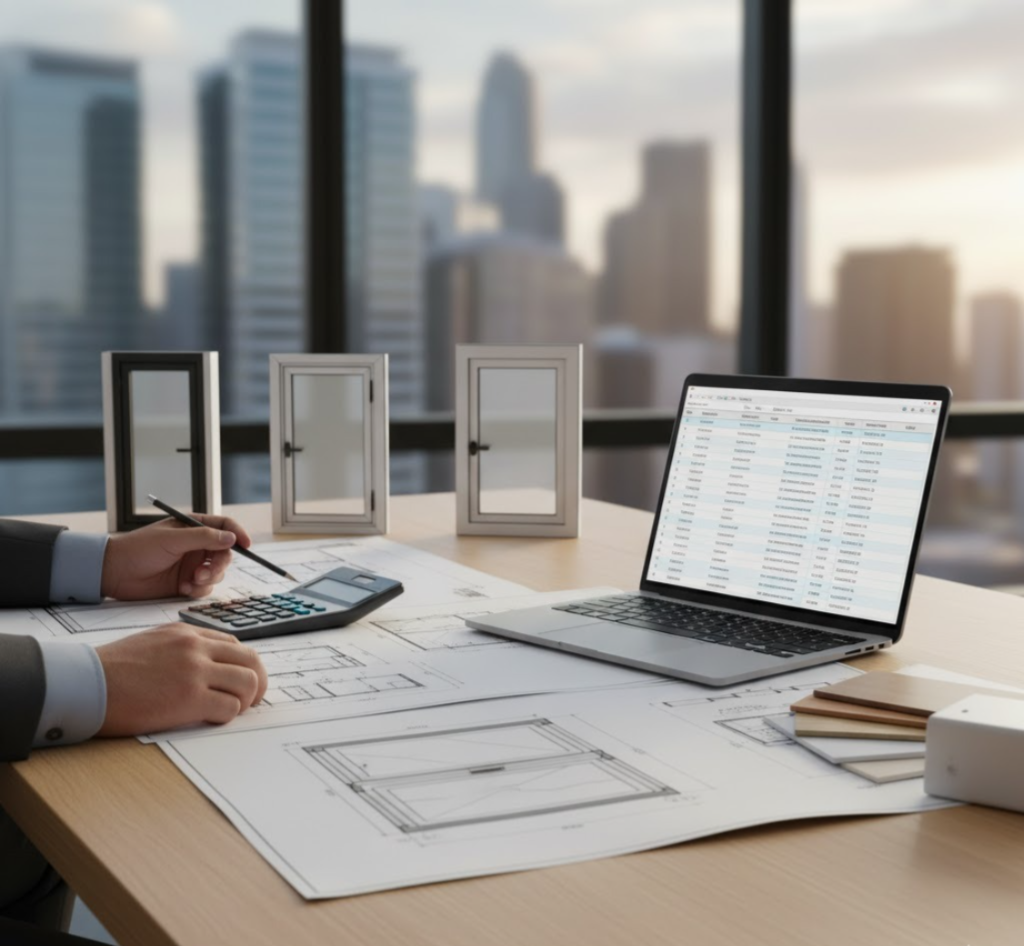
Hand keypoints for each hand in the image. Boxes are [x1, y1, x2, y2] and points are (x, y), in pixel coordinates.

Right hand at [95, 624, 268, 735]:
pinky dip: (228, 716)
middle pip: (251, 660)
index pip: (235, 644)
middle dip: (258, 681)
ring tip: (232, 710)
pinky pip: (229, 707)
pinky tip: (213, 718)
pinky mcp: (190, 698)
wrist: (87, 683)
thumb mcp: (153, 642)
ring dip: (246, 700)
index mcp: (188, 633)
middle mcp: (196, 648)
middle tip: (252, 698)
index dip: (244, 665)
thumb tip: (207, 665)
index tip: (243, 680)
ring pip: (248, 683)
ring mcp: (195, 671)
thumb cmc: (113, 669)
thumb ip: (183, 649)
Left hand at [101, 514, 251, 599]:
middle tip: (208, 571)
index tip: (246, 545)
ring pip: (217, 572)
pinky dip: (199, 589)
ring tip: (191, 581)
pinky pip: (205, 587)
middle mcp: (196, 546)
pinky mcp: (186, 583)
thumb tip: (231, 538)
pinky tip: (183, 588)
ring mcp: (191, 565)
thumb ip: (204, 538)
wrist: (114, 573)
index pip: (224, 527)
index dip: (238, 534)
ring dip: (209, 578)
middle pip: (225, 553)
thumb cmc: (138, 549)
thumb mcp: (173, 539)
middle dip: (220, 564)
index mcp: (193, 527)